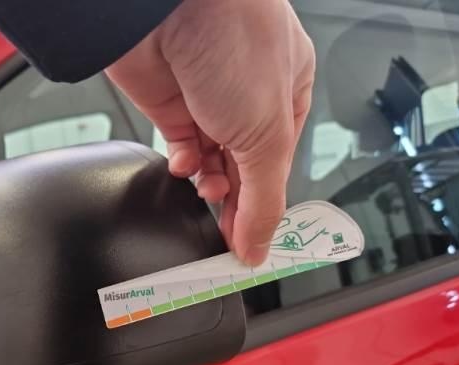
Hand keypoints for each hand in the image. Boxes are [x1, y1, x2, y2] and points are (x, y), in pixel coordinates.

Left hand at [106, 0, 314, 265]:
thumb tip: (261, 246)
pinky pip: (179, 146)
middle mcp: (249, 95)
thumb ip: (264, 199)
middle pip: (245, 167)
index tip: (255, 241)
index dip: (267, 205)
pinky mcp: (168, 100)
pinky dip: (183, 165)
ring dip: (211, 184)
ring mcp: (206, 97)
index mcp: (290, 93)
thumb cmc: (234, 35)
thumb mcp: (266, 134)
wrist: (168, 3)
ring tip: (209, 192)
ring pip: (212, 161)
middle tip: (229, 232)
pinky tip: (186, 167)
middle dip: (237, 200)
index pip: (281, 164)